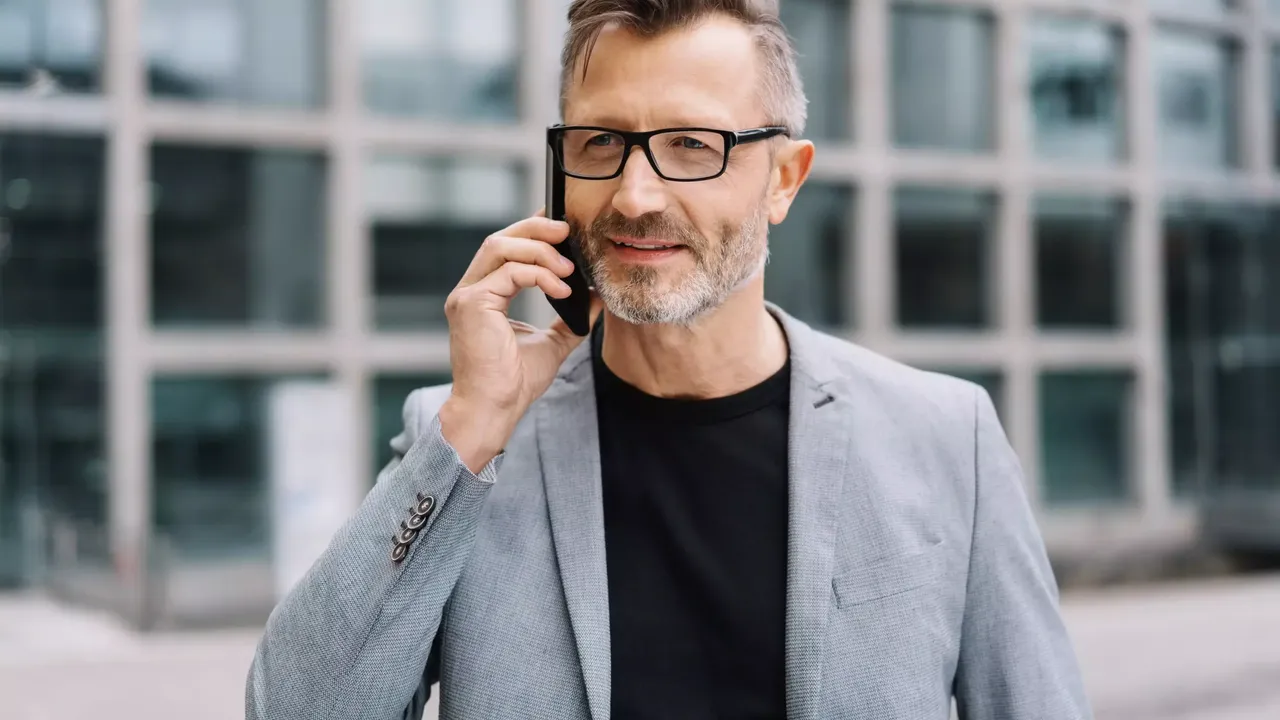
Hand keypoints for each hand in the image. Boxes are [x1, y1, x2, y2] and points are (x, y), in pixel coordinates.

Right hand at [439, 211, 600, 470]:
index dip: (532, 231)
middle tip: (569, 230)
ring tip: (569, 267)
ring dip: (540, 250)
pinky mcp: (471, 304)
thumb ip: (570, 318)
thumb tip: (596, 297)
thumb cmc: (514, 383)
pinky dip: (540, 276)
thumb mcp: (551, 343)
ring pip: (500, 247)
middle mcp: (470, 291)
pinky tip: (562, 290)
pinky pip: (510, 273)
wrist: (494, 410)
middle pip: (499, 239)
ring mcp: (466, 296)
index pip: (504, 249)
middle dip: (536, 228)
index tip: (563, 227)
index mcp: (483, 295)